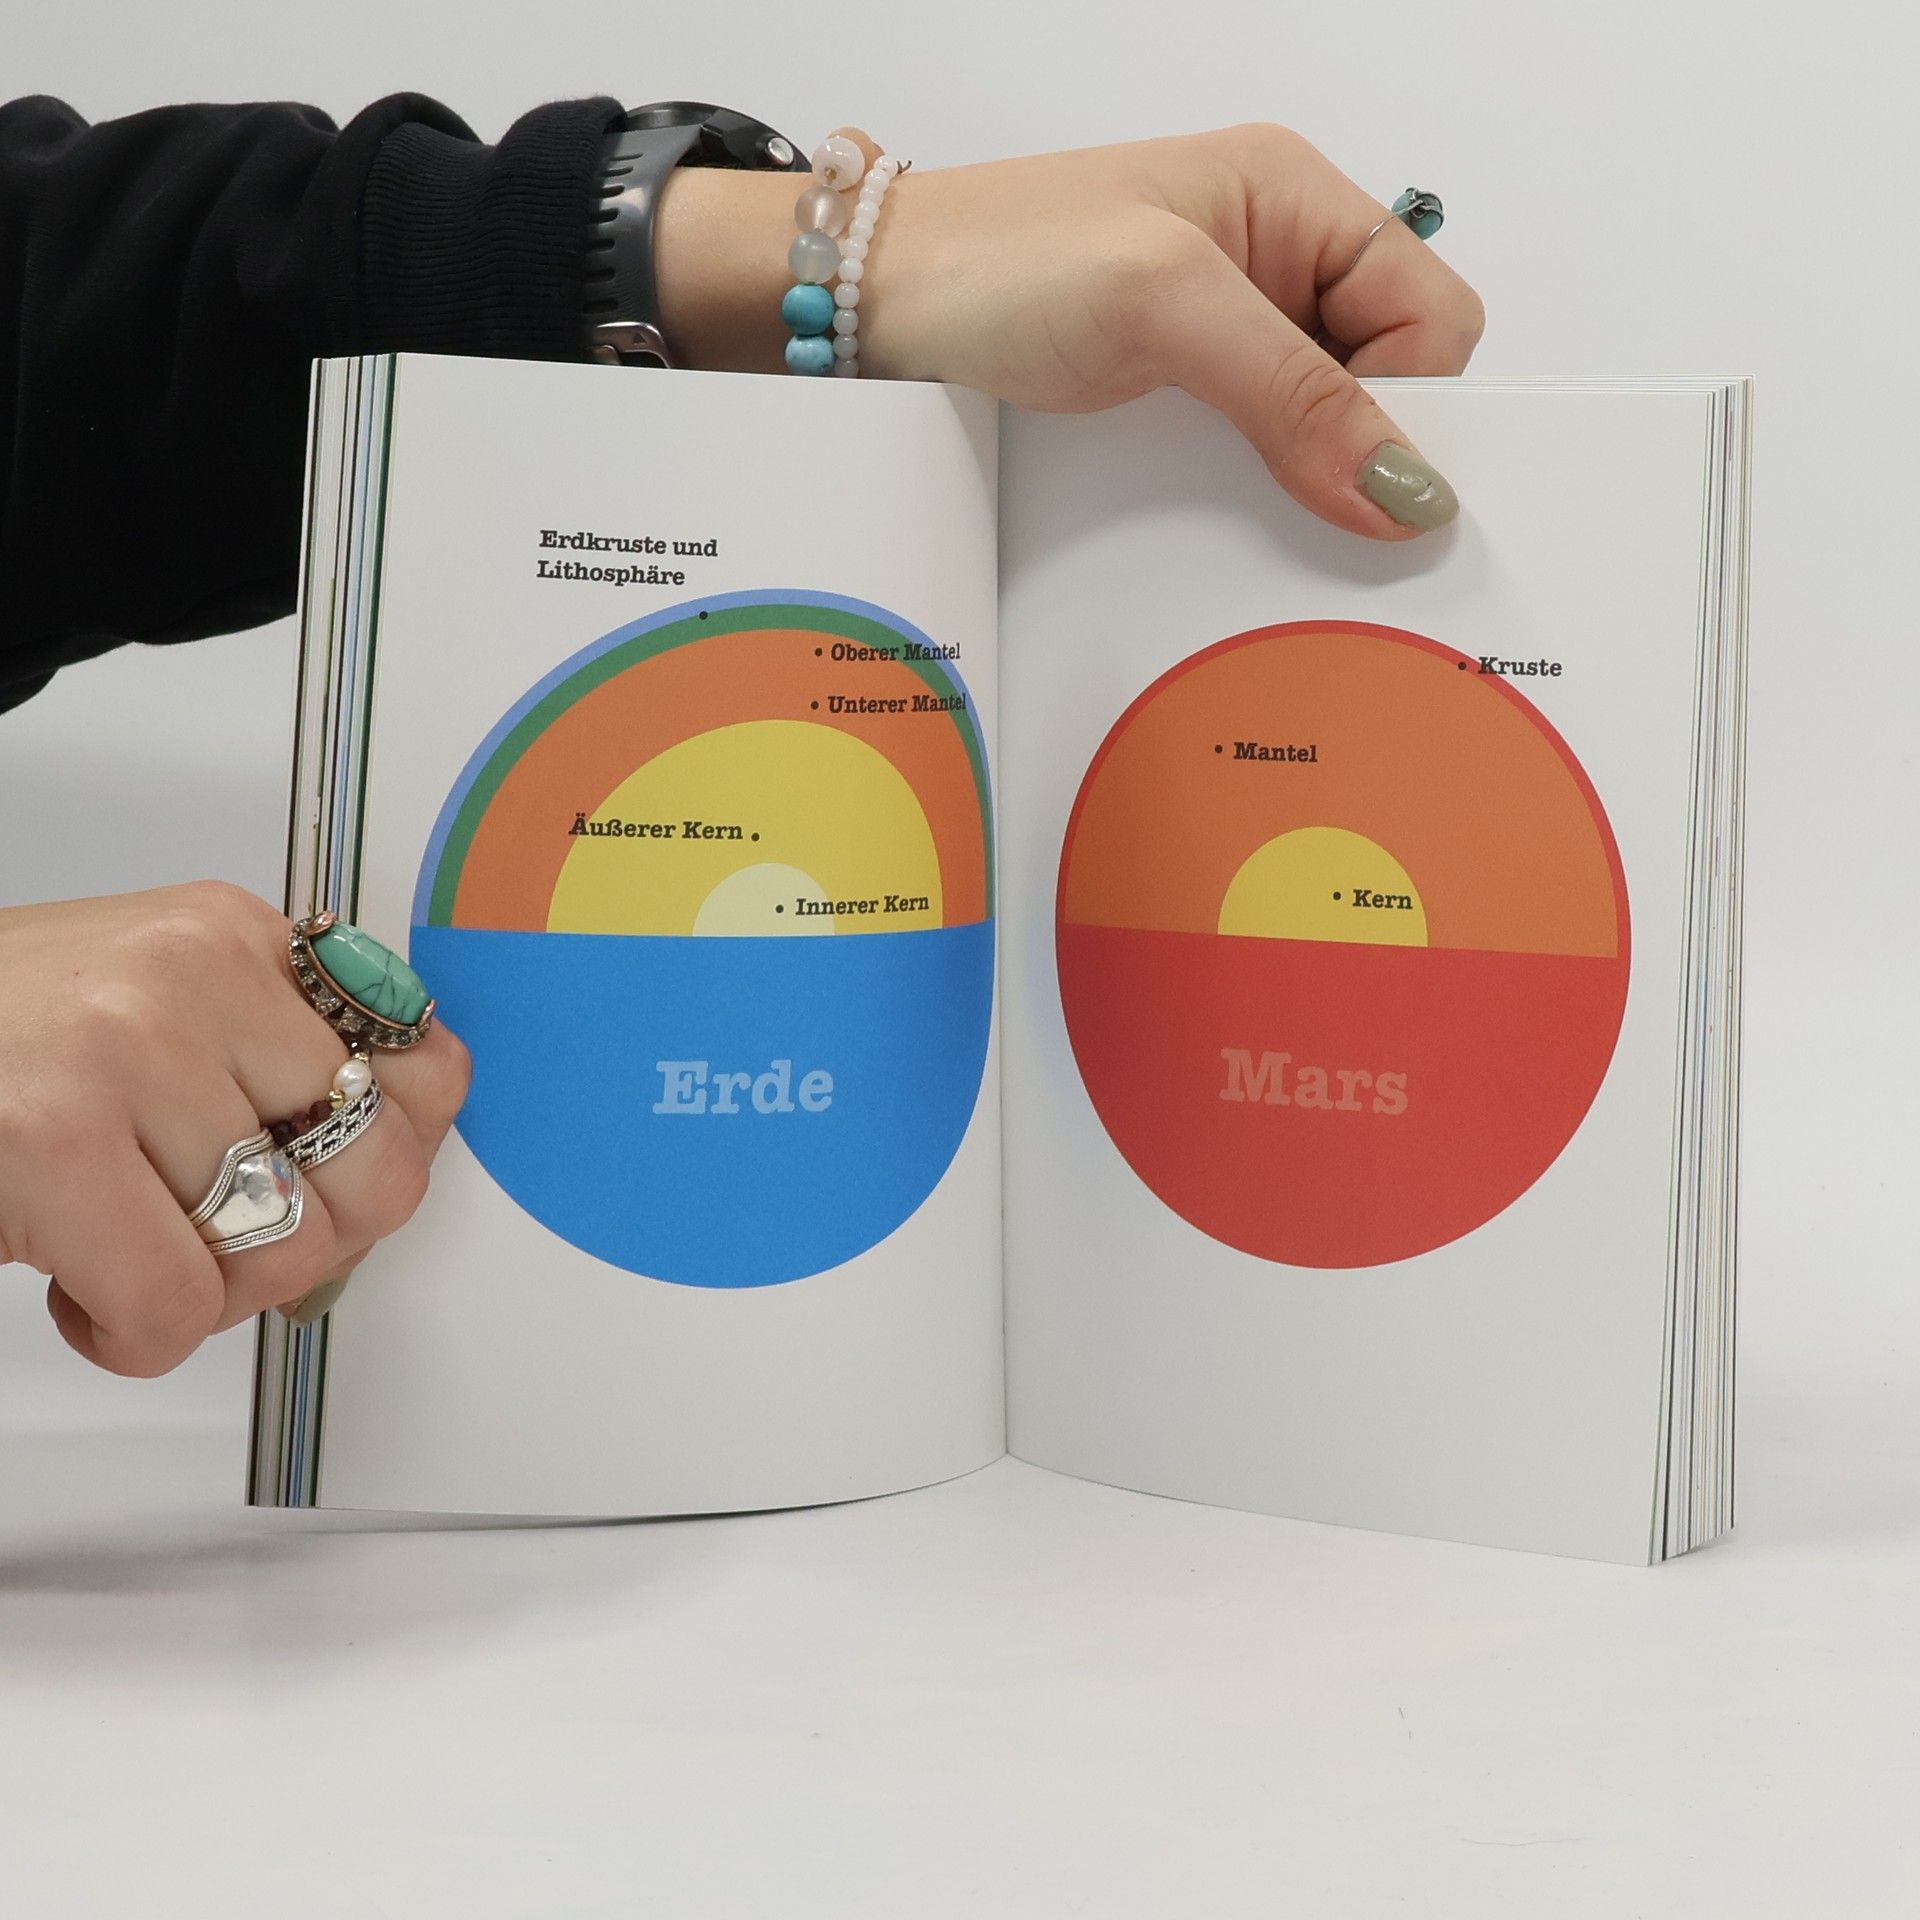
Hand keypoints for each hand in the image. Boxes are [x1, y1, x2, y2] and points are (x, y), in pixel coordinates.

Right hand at [0, 883, 469, 1375]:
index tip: (340, 1190)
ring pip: (285, 1248)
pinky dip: (135, 1337)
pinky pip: (175, 1302)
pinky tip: (83, 1296)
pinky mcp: (56, 1137)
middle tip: (231, 1246)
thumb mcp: (157, 1011)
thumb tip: (406, 1137)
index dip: (394, 1159)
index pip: (426, 1063)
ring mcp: (129, 1047)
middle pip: (379, 1169)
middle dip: (317, 1244)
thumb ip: (275, 1055)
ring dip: (212, 1297)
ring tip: (137, 1258)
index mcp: (235, 938)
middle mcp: (198, 974)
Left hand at [656, 125, 1484, 537]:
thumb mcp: (1163, 306)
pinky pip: (1254, 450)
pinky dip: (1256, 490)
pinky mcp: (1175, 388)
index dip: (1419, 399)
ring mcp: (1222, 330)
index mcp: (1295, 199)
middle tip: (1325, 508)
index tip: (1374, 479)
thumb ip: (1293, 391)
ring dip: (1308, 477)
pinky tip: (1226, 513)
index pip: (1431, 311)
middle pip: (1389, 373)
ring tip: (1266, 512)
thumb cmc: (996, 260)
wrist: (868, 304)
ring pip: (1322, 422)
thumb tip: (1405, 488)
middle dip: (1368, 445)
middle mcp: (1272, 260)